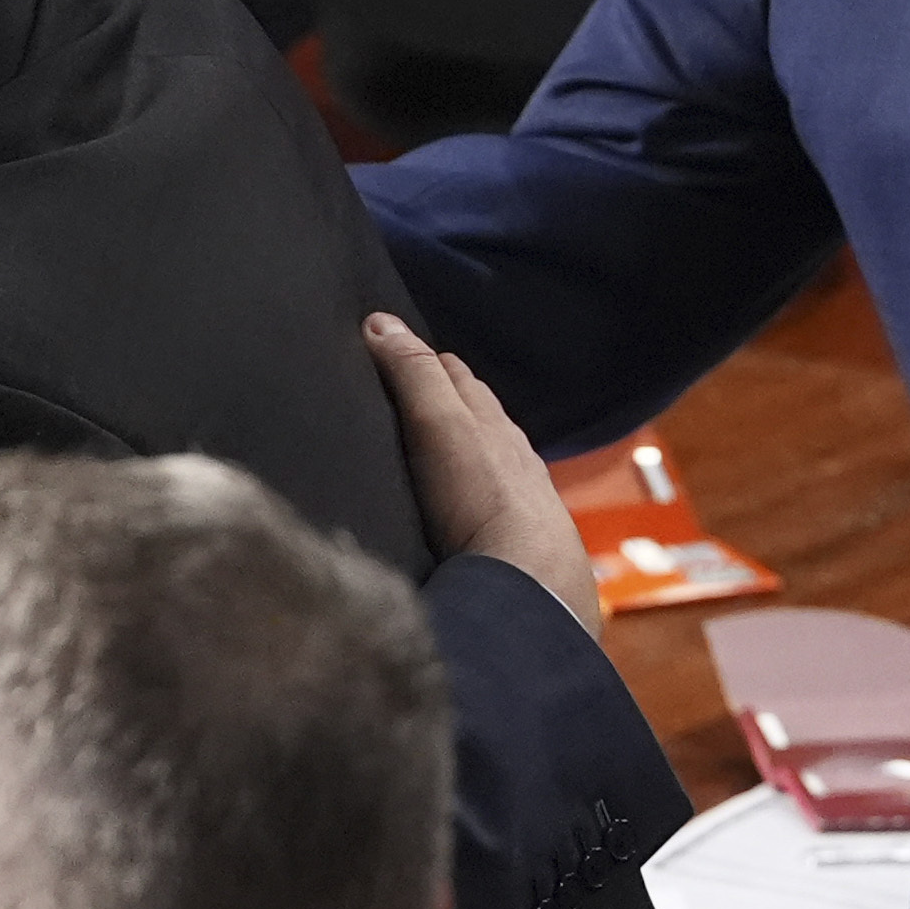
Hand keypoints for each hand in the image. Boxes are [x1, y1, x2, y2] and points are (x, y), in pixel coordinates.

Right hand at [364, 312, 600, 636]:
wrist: (530, 587)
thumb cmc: (485, 501)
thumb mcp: (440, 427)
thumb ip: (413, 377)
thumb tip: (380, 321)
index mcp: (496, 427)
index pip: (460, 380)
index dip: (430, 363)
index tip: (400, 349)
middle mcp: (516, 461)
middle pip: (481, 419)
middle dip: (452, 402)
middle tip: (416, 390)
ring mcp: (522, 506)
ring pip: (493, 465)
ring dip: (468, 454)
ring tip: (441, 452)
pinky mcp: (517, 551)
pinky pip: (494, 512)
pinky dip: (477, 500)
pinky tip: (468, 515)